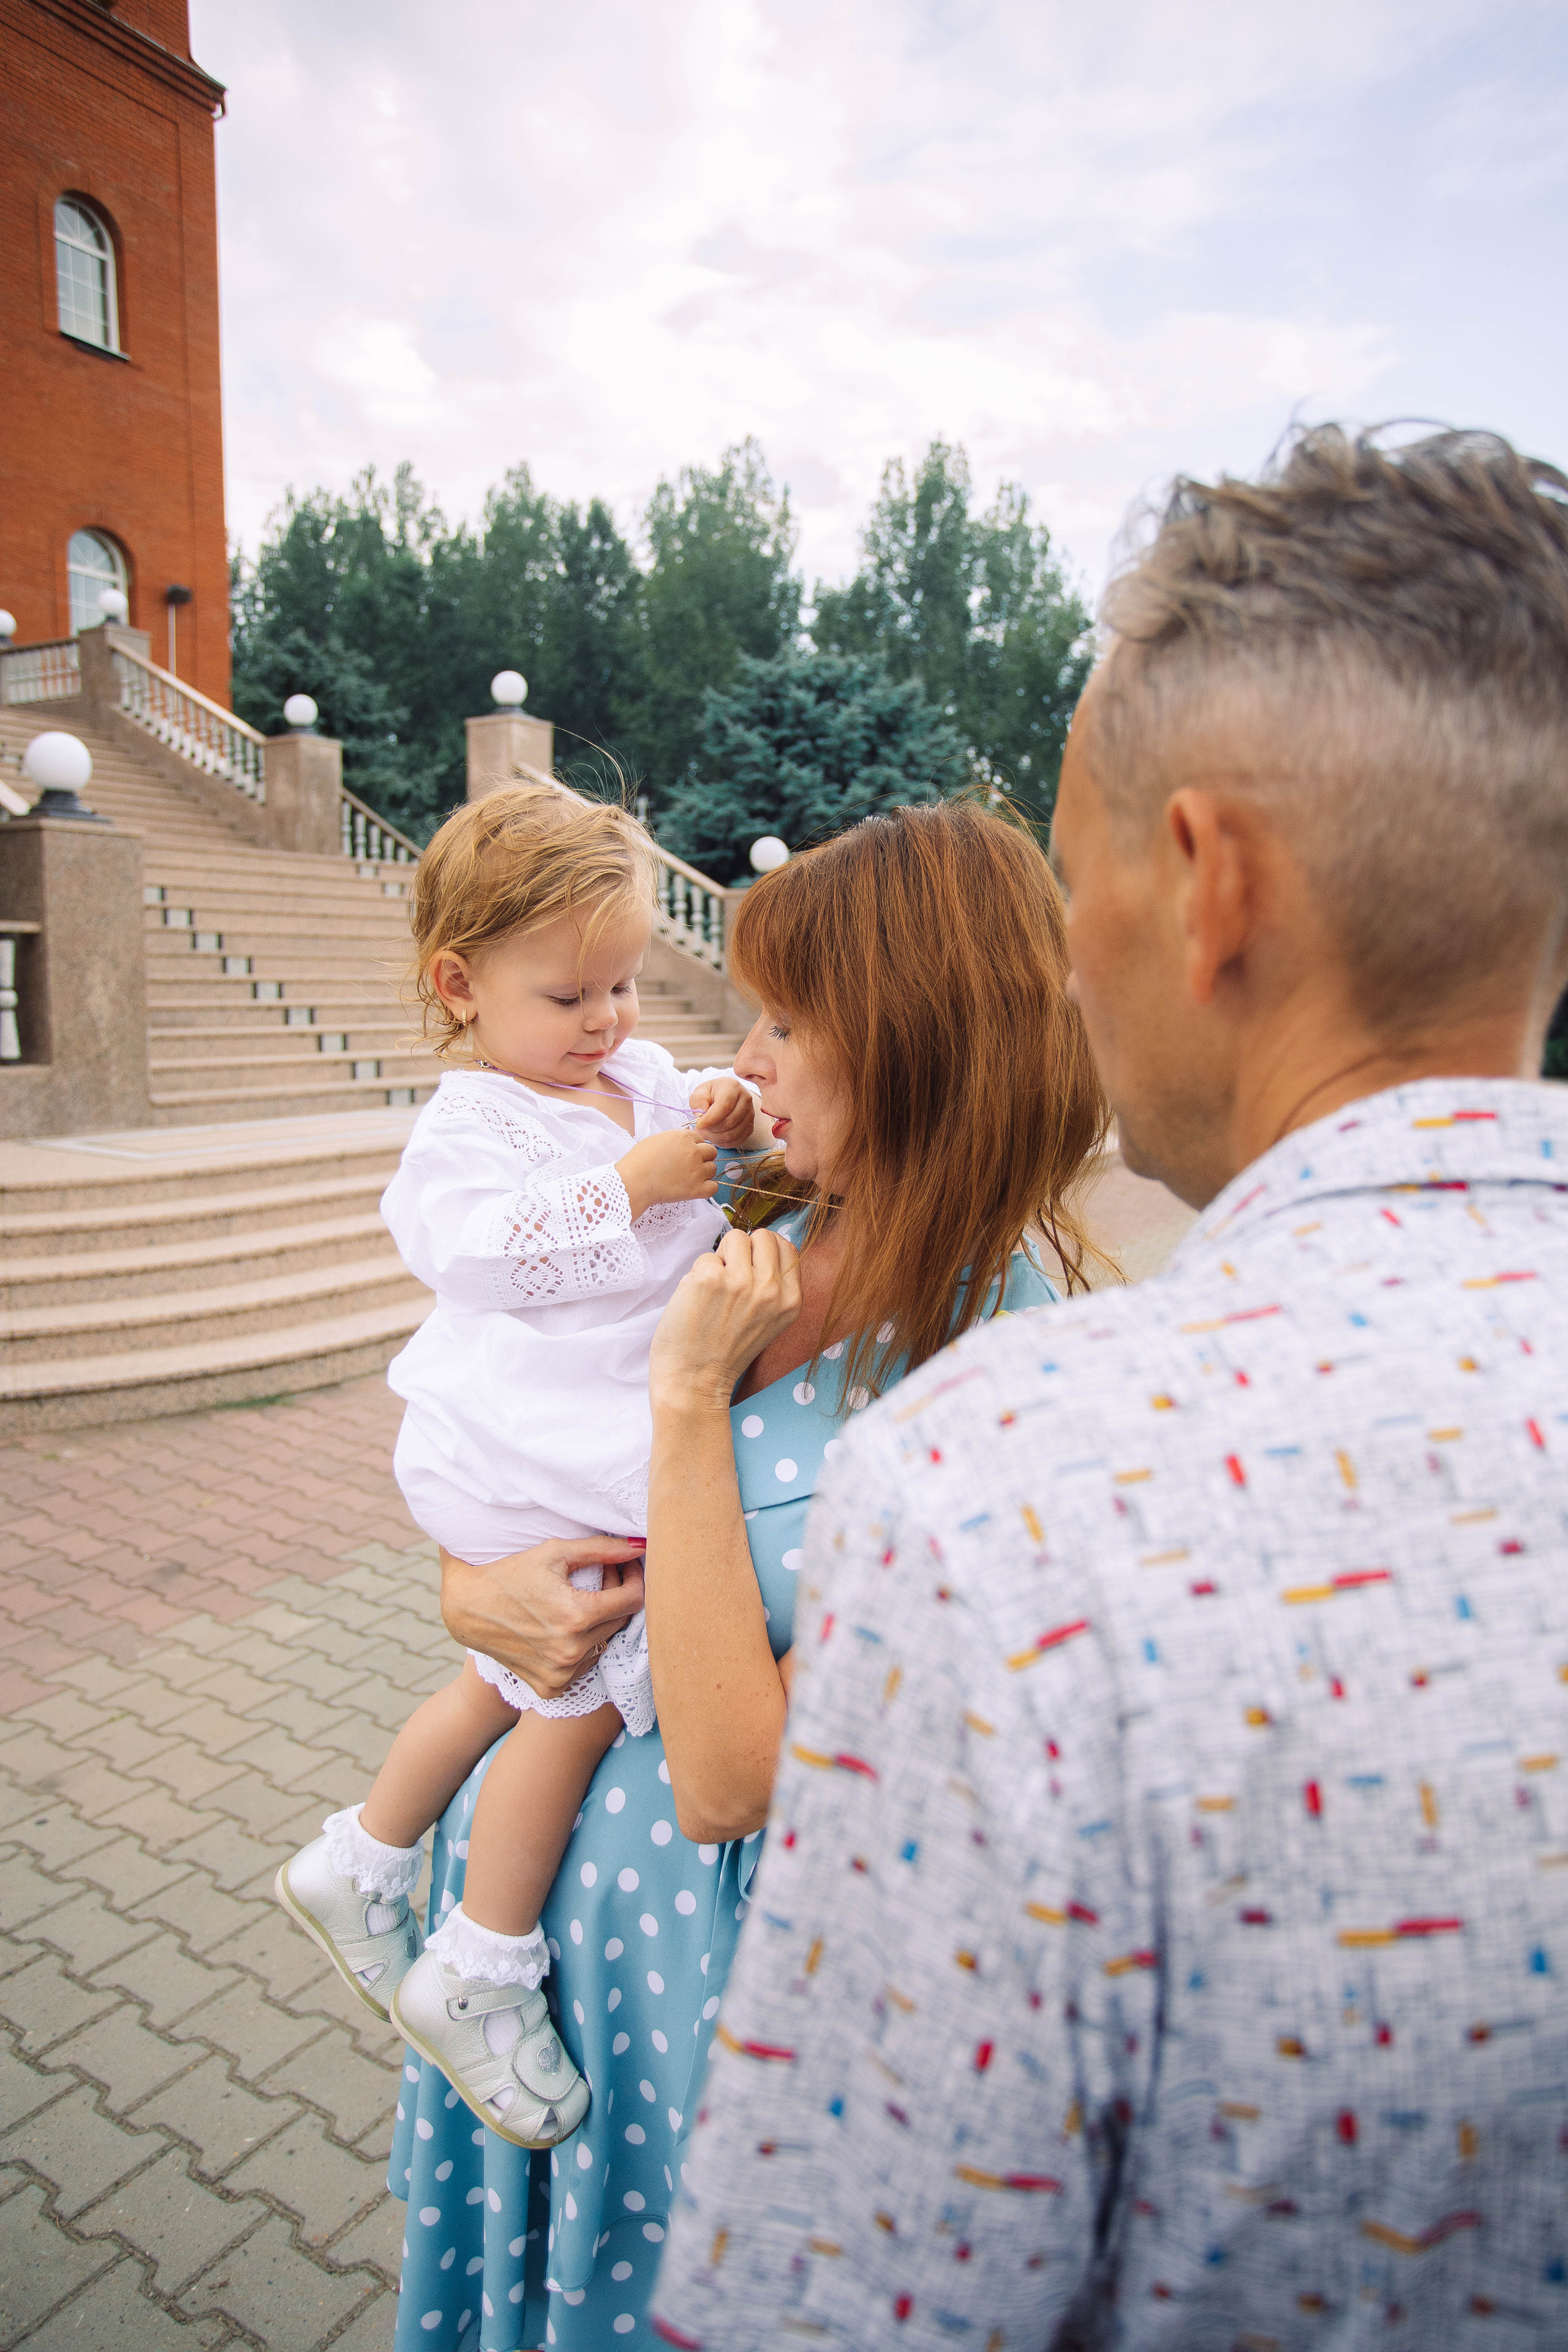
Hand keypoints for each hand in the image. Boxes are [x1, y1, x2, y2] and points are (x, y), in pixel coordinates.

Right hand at [439, 1536, 646, 1699]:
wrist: (466, 1609)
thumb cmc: (510, 1573)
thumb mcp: (555, 1553)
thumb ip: (602, 1549)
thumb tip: (641, 1544)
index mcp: (575, 1616)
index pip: (633, 1599)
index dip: (635, 1578)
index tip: (626, 1565)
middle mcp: (571, 1651)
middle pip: (621, 1621)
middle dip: (617, 1595)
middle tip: (602, 1575)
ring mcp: (561, 1674)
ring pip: (605, 1643)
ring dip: (601, 1621)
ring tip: (581, 1599)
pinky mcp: (551, 1687)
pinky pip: (585, 1665)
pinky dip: (582, 1646)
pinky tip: (565, 1627)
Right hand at [617, 1128, 718, 1221]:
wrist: (634, 1181)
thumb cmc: (639, 1160)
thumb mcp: (658, 1139)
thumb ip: (676, 1139)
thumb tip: (687, 1142)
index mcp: (684, 1137)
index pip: (700, 1139)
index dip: (694, 1146)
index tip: (685, 1154)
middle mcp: (693, 1152)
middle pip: (711, 1152)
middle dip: (703, 1157)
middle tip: (689, 1166)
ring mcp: (697, 1171)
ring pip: (713, 1169)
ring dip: (704, 1172)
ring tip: (689, 1177)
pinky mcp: (696, 1189)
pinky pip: (713, 1187)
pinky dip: (707, 1188)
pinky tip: (697, 1188)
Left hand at [649, 1226, 801, 1412]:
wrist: (695, 1382)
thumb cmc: (726, 1351)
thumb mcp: (769, 1321)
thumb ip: (773, 1286)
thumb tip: (762, 1246)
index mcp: (791, 1300)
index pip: (788, 1247)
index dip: (764, 1252)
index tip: (750, 1268)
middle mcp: (770, 1289)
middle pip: (762, 1236)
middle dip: (743, 1250)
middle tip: (729, 1279)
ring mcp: (740, 1281)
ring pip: (734, 1237)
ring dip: (721, 1258)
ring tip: (713, 1289)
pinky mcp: (709, 1278)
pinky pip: (705, 1256)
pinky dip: (697, 1274)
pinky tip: (697, 1301)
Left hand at [689, 1076, 759, 1147]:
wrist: (725, 1098)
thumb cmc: (710, 1094)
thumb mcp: (700, 1092)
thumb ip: (698, 1100)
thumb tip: (700, 1115)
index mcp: (733, 1087)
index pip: (724, 1106)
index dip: (711, 1119)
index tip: (699, 1125)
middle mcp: (746, 1099)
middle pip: (730, 1122)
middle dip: (712, 1129)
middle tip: (701, 1128)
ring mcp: (750, 1114)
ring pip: (733, 1133)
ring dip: (716, 1137)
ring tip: (706, 1132)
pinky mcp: (750, 1126)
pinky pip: (737, 1140)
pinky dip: (723, 1142)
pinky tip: (715, 1136)